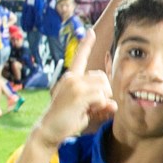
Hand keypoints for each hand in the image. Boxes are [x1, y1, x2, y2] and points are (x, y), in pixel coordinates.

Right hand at [33, 31, 116, 147]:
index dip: (86, 44)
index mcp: (70, 78)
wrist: (48, 131)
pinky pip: (102, 98)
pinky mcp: (78, 94)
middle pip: (103, 77)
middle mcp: (71, 78)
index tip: (90, 32)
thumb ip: (100, 104)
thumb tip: (114, 106)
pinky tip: (85, 113)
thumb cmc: (66, 120)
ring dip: (102, 102)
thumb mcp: (85, 110)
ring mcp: (74, 84)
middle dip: (104, 93)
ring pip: (105, 88)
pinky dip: (99, 108)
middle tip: (92, 106)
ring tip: (87, 110)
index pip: (79, 58)